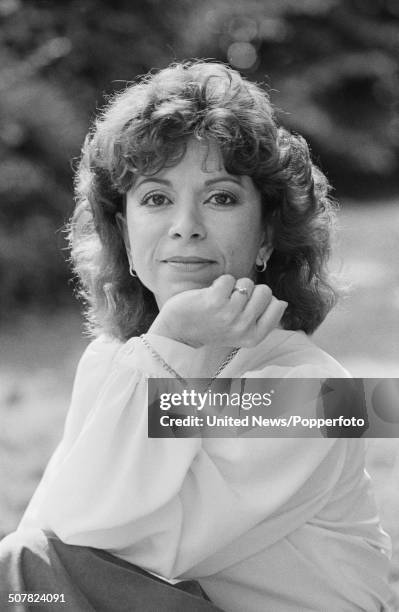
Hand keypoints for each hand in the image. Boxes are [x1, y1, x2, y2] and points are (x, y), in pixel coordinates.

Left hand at [148, 274, 287, 347]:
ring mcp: (229, 315)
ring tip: (220, 300)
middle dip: (250, 291)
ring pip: (247, 283)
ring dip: (233, 287)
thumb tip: (283, 303)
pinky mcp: (214, 301)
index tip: (246, 309)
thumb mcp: (241, 331)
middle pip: (265, 291)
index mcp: (254, 337)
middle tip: (232, 303)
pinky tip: (210, 295)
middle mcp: (243, 328)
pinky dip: (220, 282)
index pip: (278, 305)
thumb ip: (263, 319)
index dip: (263, 300)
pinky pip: (229, 279)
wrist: (180, 330)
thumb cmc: (212, 326)